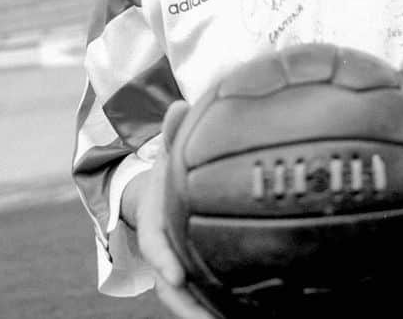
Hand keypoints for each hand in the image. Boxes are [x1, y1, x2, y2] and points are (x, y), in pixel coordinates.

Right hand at [130, 101, 214, 318]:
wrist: (160, 191)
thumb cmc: (170, 169)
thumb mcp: (168, 150)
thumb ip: (172, 132)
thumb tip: (178, 105)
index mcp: (152, 224)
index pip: (154, 247)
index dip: (163, 262)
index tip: (177, 277)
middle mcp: (162, 251)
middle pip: (169, 286)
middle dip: (186, 307)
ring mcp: (176, 266)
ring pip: (186, 298)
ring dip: (203, 313)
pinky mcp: (193, 273)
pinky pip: (205, 292)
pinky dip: (219, 305)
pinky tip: (249, 312)